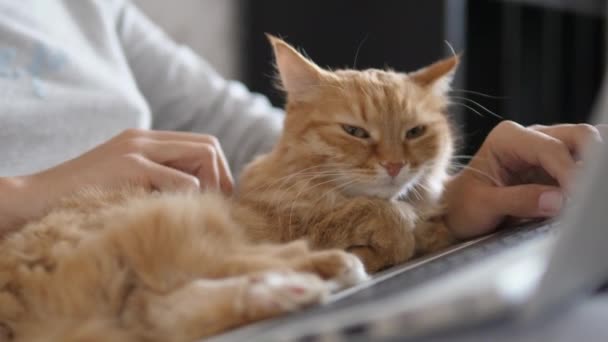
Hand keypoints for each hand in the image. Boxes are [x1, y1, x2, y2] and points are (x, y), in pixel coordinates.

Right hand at [0, 129, 232, 232]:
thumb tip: (201, 200)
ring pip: (203, 155)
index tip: (215, 200)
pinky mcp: (131, 166)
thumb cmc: (83, 202)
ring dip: (209, 187)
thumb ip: (158, 183)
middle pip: (209, 146)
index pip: (202, 145)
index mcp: (144, 142)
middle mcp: (144, 139)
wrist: (36, 199)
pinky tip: (173, 214)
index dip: (218, 172)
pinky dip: (188, 199)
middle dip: (221, 177)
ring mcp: (137, 149)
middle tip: (214, 206)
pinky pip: (182, 181)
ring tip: (194, 210)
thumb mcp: (127, 186)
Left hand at [444, 121, 602, 238]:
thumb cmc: (464, 205)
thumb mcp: (483, 205)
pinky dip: (592, 172)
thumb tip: (557, 200)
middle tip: (588, 194)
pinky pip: (584, 161)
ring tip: (592, 193)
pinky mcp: (557, 167)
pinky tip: (591, 188)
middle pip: (578, 136)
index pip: (551, 149)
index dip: (570, 173)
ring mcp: (547, 150)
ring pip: (587, 145)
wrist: (458, 212)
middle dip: (591, 162)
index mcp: (507, 138)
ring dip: (594, 166)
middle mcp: (530, 137)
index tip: (578, 198)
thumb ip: (518, 201)